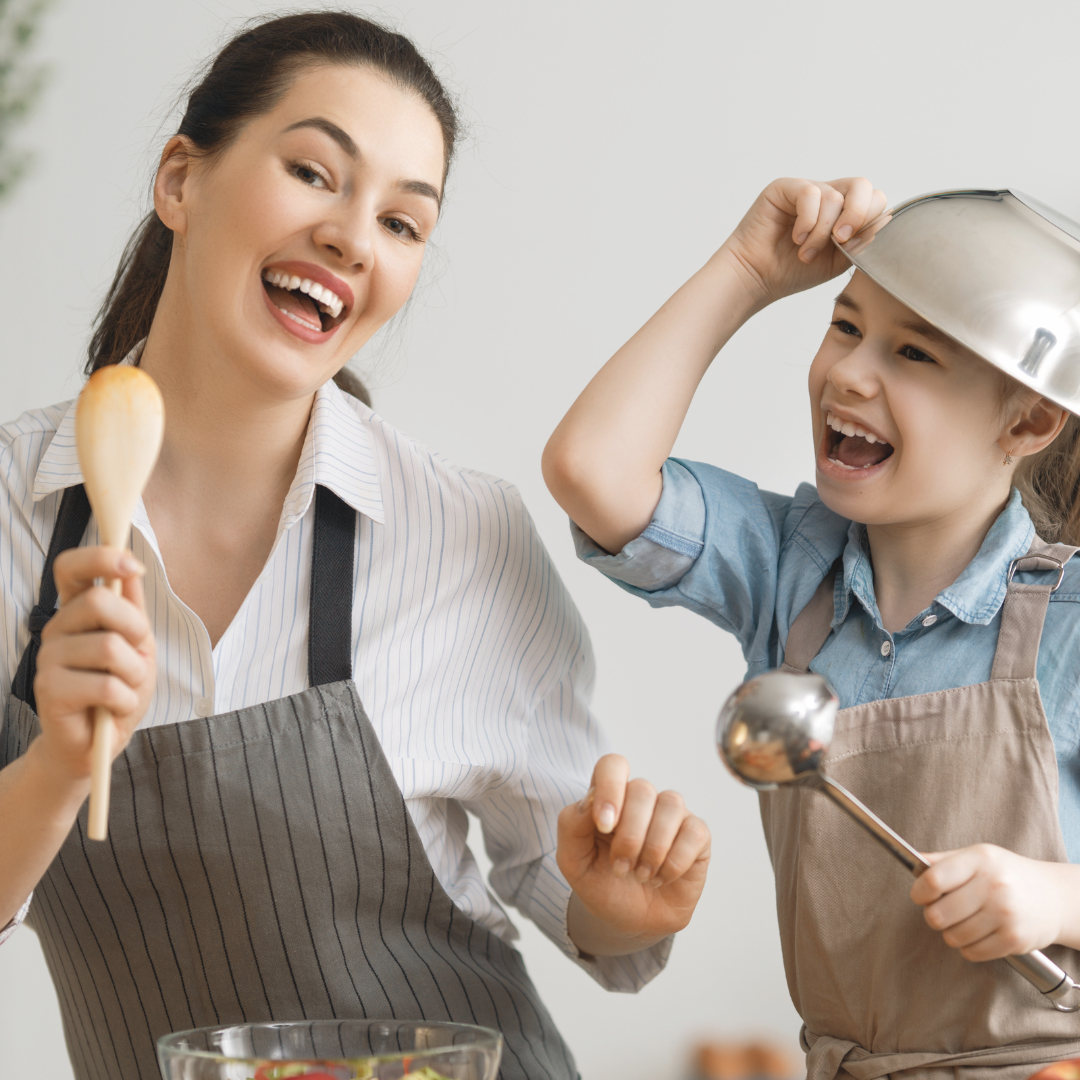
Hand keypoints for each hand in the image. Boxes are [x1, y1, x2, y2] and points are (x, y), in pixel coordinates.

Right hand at [32, 546, 155, 784]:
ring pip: (108, 647)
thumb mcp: (138, 646)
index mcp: (76, 613)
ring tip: (125, 688)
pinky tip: (115, 708)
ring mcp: (49, 659)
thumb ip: (133, 608)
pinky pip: (106, 686)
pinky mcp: (49, 691)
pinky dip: (125, 700)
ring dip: (134, 673)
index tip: (131, 564)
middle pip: (99, 603)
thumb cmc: (118, 692)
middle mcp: (57, 630)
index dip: (98, 558)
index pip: (71, 569)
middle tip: (137, 656)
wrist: (97, 742)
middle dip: (135, 629)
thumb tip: (131, 566)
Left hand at [557, 754, 710, 950]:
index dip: (610, 787)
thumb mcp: (573, 862)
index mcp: (608, 796)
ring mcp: (671, 815)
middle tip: (620, 868)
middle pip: (642, 788)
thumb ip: (571, 825)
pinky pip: (694, 831)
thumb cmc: (601, 884)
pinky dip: (675, 861)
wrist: (630, 923)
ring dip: (653, 849)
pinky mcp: (696, 835)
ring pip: (671, 804)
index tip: (604, 826)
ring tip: (641, 876)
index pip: (613, 765)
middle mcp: (642, 799)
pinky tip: (661, 877)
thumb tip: (590, 799)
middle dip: (629, 836)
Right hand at [718, 176, 887, 308]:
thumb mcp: (838, 260)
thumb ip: (861, 240)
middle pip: (862, 185)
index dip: (869, 220)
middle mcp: (826, 196)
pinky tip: (796, 238)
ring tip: (805, 252)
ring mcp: (805, 190)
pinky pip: (810, 194)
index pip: (873, 199)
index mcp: (842, 212)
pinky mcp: (784, 188)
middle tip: (840, 241)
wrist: (757, 279)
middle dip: (857, 215)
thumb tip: (885, 218)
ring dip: (822, 233)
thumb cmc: (792, 272)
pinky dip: (807, 222)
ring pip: (834, 198)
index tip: (851, 246)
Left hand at [910, 844, 1074, 959]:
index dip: (919, 892)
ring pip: (952, 937)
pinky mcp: (1014, 940)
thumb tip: (913, 860)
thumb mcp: (977, 856)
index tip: (920, 896)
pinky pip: (972, 953)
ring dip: (952, 933)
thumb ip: (943, 860)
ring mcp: (1005, 914)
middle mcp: (994, 886)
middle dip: (933, 916)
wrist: (1054, 897)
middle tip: (942, 911)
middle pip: (938, 914)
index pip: (933, 880)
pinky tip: (979, 933)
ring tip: (964, 922)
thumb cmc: (1008, 874)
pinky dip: (969, 947)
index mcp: (980, 860)